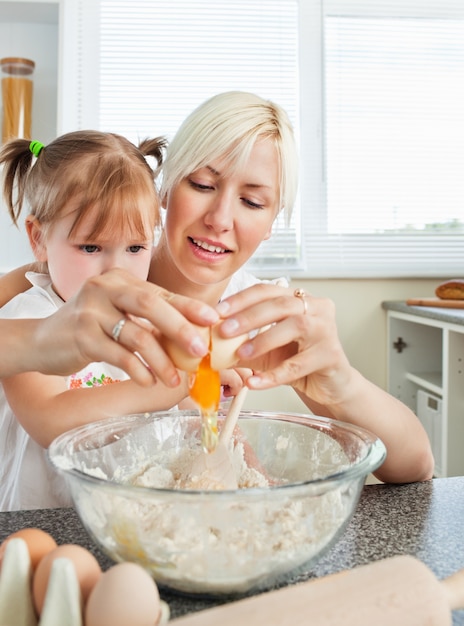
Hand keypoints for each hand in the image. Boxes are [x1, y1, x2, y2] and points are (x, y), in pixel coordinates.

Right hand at [31, 268, 218, 385]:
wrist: (41, 342)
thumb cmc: (89, 329)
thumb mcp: (119, 316)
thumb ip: (148, 321)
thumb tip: (192, 338)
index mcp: (120, 280)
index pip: (160, 293)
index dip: (189, 306)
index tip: (213, 320)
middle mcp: (104, 288)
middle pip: (150, 305)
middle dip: (179, 328)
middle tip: (200, 350)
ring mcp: (90, 310)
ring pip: (135, 334)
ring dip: (160, 360)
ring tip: (174, 379)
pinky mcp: (80, 335)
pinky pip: (117, 354)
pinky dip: (137, 369)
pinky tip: (148, 381)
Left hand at [216, 283, 349, 405]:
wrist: (328, 386)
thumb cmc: (299, 361)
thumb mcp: (265, 352)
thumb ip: (241, 346)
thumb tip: (209, 347)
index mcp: (299, 299)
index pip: (267, 291)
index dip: (241, 299)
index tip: (219, 311)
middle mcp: (317, 309)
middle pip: (280, 304)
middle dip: (249, 316)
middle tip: (224, 330)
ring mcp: (327, 330)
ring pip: (294, 327)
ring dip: (263, 340)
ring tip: (241, 354)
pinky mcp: (331, 356)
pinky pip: (299, 365)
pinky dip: (274, 375)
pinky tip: (255, 382)